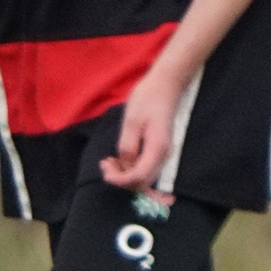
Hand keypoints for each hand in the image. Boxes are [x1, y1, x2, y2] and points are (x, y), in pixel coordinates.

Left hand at [101, 55, 197, 190]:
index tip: (105, 169)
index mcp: (157, 149)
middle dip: (121, 179)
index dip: (120, 180)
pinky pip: (144, 169)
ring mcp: (162, 155)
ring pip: (143, 178)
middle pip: (142, 182)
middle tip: (105, 163)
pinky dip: (130, 169)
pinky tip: (118, 158)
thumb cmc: (147, 100)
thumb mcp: (131, 122)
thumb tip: (124, 166)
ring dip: (124, 175)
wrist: (165, 87)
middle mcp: (163, 156)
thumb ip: (127, 147)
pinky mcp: (158, 151)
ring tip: (108, 161)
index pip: (139, 177)